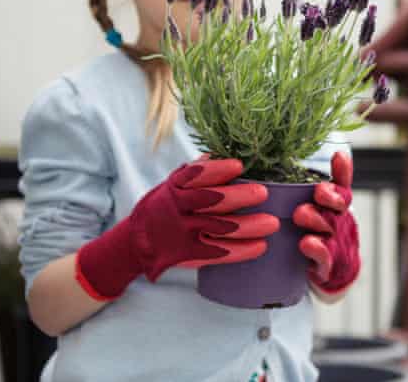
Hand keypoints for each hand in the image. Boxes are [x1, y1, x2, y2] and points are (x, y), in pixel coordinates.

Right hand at [76, 158, 278, 299]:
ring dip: (248, 226)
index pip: (196, 176)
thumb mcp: (174, 184)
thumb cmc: (165, 205)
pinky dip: (241, 251)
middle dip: (238, 197)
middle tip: (263, 193)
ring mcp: (182, 234)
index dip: (217, 171)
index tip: (239, 166)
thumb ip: (196, 172)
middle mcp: (177, 209)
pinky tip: (260, 246)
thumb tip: (219, 154)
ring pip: (219, 229)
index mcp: (175, 187)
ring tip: (271, 223)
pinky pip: (217, 253)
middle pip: (210, 202)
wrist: (136, 241)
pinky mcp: (188, 254)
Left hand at [292, 152, 360, 294]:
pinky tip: (307, 243)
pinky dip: (317, 249)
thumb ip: (316, 186)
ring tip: (301, 214)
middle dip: (329, 196)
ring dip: (317, 220)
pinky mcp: (328, 265)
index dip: (343, 171)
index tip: (337, 157)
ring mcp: (335, 243)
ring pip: (330, 228)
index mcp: (336, 206)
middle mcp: (339, 222)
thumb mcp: (319, 208)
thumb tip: (318, 156)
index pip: (343, 185)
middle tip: (318, 192)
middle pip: (338, 206)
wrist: (334, 273)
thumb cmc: (321, 233)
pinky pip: (324, 256)